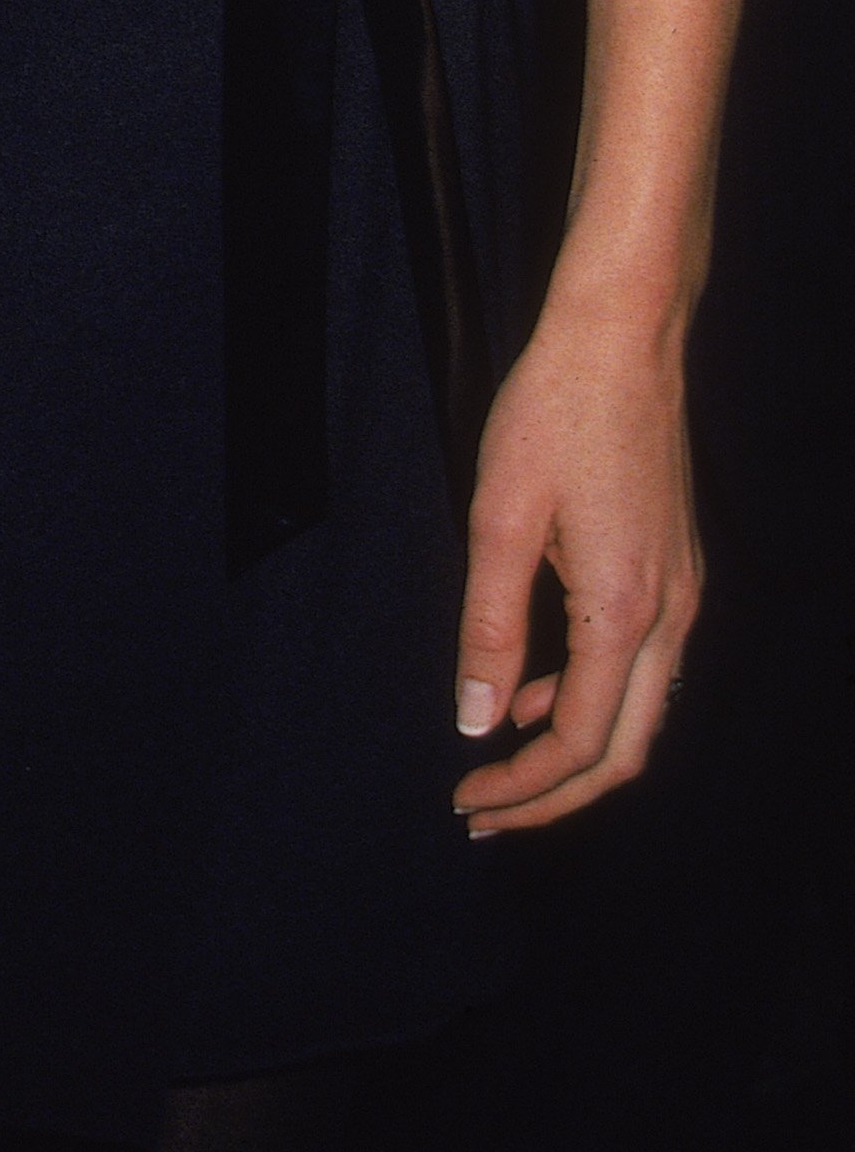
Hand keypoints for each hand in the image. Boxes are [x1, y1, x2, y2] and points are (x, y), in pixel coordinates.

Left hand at [450, 293, 699, 833]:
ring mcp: (683, 592)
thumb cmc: (553, 412)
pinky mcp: (677, 568)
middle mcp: (672, 614)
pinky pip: (642, 665)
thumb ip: (491, 627)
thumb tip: (477, 721)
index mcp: (626, 610)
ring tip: (498, 762)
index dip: (526, 788)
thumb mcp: (498, 517)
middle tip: (485, 814)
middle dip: (556, 796)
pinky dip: (591, 695)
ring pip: (641, 711)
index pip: (583, 742)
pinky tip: (536, 689)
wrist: (624, 337)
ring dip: (574, 749)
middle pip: (626, 749)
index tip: (467, 801)